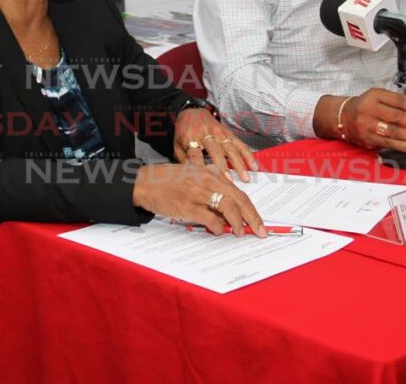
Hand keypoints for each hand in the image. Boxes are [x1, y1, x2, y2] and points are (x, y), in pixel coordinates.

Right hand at [133, 163, 266, 236]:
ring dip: (238, 223)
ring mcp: (198, 193)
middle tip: (260, 231)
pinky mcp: (188, 205)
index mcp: (211, 173)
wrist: (145, 183)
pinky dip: (219, 227)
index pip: (239, 192)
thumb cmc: (168, 182)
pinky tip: (219, 231)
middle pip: (239, 199)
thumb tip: (227, 212)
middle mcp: (208, 181)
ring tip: (240, 232)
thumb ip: (211, 190)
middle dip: (252, 218)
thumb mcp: (194, 178)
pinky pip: (211, 218)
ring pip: (228, 207)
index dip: (251, 209)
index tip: (259, 221)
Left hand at [173, 108, 257, 181]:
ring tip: (245, 177)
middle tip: (229, 181)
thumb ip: (182, 160)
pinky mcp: (228, 133)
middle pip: (215, 151)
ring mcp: (219, 133)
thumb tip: (189, 177)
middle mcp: (206, 135)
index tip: (205, 178)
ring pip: (230, 148)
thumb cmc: (184, 132)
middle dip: (223, 166)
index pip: (195, 153)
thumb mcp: (177, 145)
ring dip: (239, 163)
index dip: (200, 166)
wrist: (192, 112)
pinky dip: (247, 155)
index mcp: (190, 138)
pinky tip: (253, 165)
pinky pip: (239, 144)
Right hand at [340, 88, 405, 152]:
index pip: (398, 101)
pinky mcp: (366, 138)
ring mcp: (366, 124)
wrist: (344, 116)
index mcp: (374, 95)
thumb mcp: (378, 97)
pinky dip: (401, 146)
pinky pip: (387, 143)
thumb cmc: (366, 106)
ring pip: (393, 131)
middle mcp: (369, 108)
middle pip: (397, 116)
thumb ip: (396, 103)